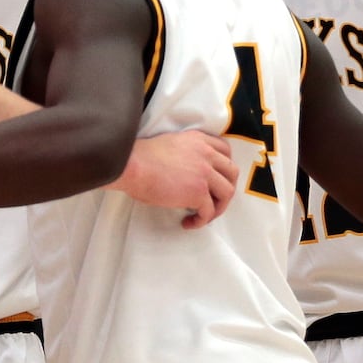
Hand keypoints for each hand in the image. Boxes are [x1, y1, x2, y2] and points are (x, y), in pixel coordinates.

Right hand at [113, 130, 238, 229]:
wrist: (130, 165)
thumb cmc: (139, 158)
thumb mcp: (170, 145)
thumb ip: (186, 154)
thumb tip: (187, 175)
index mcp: (198, 140)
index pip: (225, 150)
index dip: (224, 166)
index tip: (217, 178)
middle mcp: (206, 154)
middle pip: (232, 172)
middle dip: (227, 188)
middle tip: (215, 200)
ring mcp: (204, 173)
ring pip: (227, 193)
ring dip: (218, 207)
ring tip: (204, 215)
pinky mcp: (198, 192)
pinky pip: (209, 211)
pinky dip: (202, 220)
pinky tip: (189, 223)